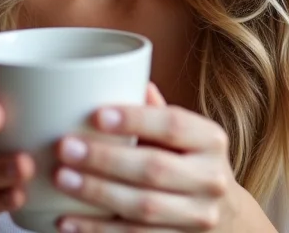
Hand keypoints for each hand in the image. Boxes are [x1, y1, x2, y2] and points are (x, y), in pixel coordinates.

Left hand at [51, 83, 241, 231]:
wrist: (227, 218)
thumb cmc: (190, 162)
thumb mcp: (184, 134)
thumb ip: (154, 110)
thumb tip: (121, 71)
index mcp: (211, 140)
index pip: (174, 125)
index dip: (135, 119)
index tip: (97, 114)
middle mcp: (211, 179)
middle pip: (154, 169)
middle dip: (105, 159)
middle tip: (65, 147)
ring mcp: (198, 216)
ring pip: (143, 208)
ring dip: (97, 193)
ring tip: (61, 178)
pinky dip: (96, 230)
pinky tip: (66, 220)